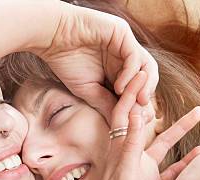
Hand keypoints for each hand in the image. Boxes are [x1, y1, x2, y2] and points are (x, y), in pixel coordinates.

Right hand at [38, 2, 157, 119]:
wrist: (52, 38)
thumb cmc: (66, 62)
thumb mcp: (88, 91)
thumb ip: (105, 104)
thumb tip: (118, 126)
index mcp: (118, 67)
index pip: (137, 87)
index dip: (138, 105)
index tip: (134, 122)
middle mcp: (126, 55)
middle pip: (147, 78)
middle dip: (145, 98)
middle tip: (139, 115)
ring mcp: (126, 44)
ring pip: (147, 67)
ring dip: (143, 87)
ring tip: (135, 102)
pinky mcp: (123, 33)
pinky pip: (134, 57)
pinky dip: (130, 75)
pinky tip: (118, 88)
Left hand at [86, 72, 199, 179]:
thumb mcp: (125, 172)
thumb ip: (131, 142)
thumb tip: (134, 109)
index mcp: (121, 150)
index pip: (126, 113)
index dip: (133, 92)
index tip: (143, 71)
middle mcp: (132, 157)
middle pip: (148, 124)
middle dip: (160, 104)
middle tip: (170, 83)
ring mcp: (144, 172)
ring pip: (165, 145)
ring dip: (180, 129)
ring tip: (199, 112)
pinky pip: (174, 170)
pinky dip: (187, 160)